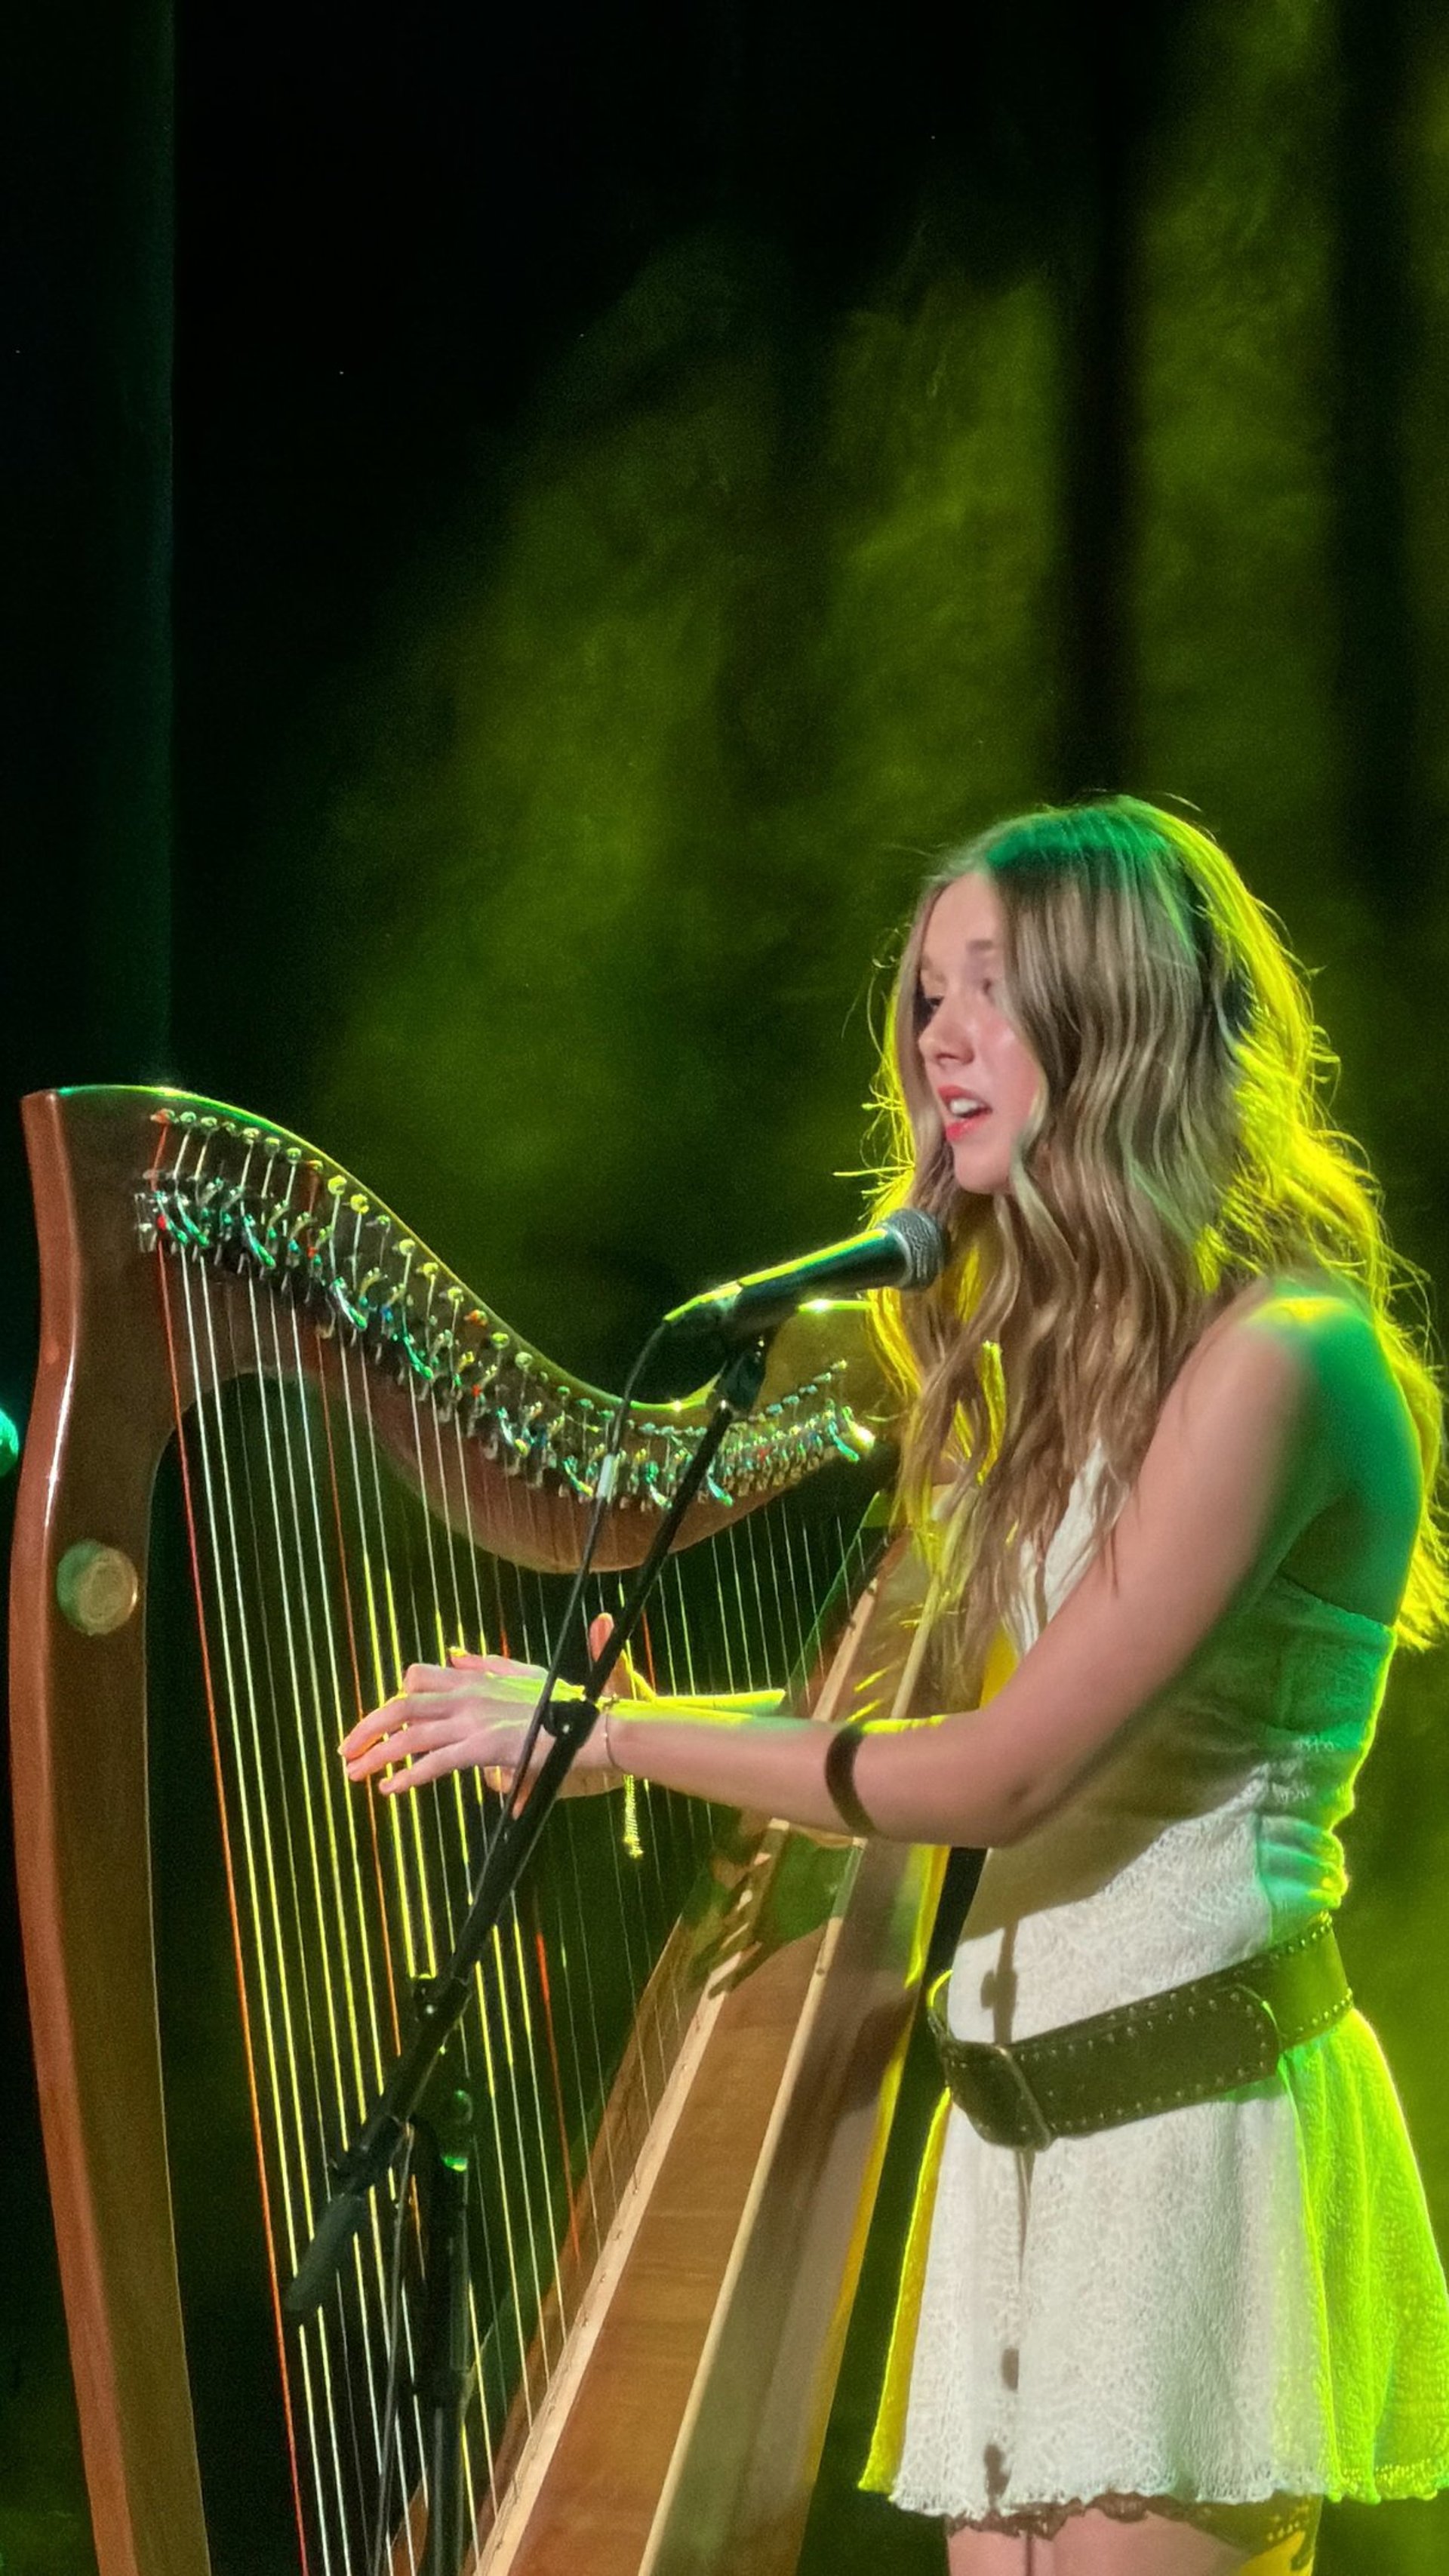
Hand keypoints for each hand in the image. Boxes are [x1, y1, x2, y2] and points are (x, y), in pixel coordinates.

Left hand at [339, 1615, 649, 1799]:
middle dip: (367, 1728)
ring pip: (409, 1735)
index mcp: (475, 1678)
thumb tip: (458, 1656)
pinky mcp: (484, 1748)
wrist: (593, 1724)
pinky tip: (390, 1790)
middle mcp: (468, 1695)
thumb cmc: (564, 1704)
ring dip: (376, 1755)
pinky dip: (407, 1777)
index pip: (418, 1679)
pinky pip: (434, 1762)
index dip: (394, 1699)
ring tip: (354, 1775)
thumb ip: (488, 1665)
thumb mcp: (523, 1675)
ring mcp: (474, 1721)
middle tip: (345, 1751)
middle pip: (400, 1706)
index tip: (380, 1722)